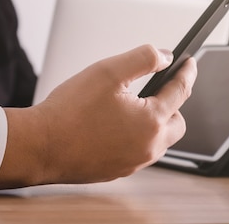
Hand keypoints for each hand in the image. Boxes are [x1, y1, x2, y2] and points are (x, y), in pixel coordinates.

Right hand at [0, 44, 195, 188]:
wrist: (40, 146)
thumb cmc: (69, 111)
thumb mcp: (109, 71)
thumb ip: (143, 59)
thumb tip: (165, 57)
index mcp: (151, 121)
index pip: (181, 91)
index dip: (186, 72)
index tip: (188, 63)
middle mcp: (148, 146)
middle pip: (177, 122)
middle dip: (173, 103)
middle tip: (157, 87)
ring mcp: (133, 162)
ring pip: (158, 140)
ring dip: (154, 121)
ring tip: (132, 105)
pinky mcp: (118, 170)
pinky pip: (139, 151)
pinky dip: (136, 136)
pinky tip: (116, 124)